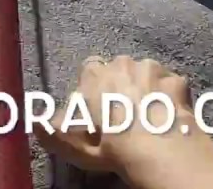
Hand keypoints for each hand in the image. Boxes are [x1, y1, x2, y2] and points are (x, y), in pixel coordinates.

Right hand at [34, 55, 194, 176]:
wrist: (161, 149)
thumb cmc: (113, 145)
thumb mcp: (76, 145)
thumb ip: (54, 131)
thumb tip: (35, 122)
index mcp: (95, 76)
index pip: (89, 70)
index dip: (94, 88)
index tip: (98, 107)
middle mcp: (122, 63)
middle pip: (119, 68)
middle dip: (121, 84)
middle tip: (124, 112)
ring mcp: (152, 69)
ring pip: (146, 72)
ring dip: (146, 86)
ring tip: (148, 113)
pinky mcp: (177, 79)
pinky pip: (170, 84)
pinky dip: (170, 95)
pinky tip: (170, 115)